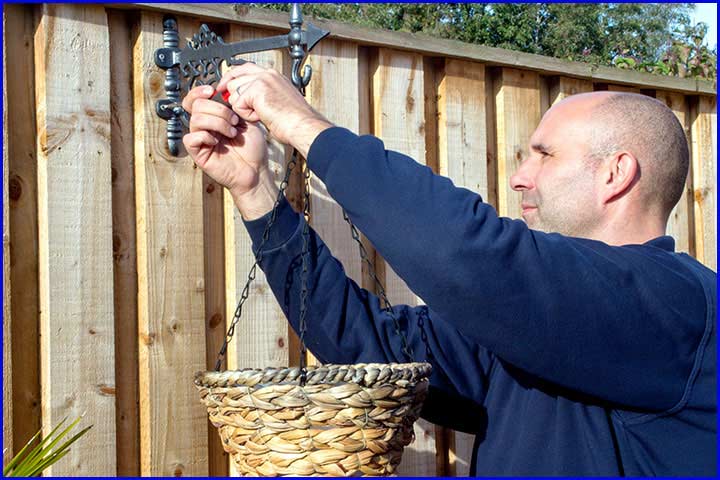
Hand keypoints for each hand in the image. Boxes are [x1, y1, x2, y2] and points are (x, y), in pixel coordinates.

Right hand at [181, 85, 268, 200]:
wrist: (257, 170)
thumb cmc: (253, 148)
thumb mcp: (247, 120)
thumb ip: (233, 106)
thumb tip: (223, 92)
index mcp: (213, 116)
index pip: (196, 98)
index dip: (200, 91)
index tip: (213, 90)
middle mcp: (205, 126)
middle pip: (196, 105)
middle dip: (219, 110)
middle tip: (235, 121)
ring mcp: (200, 139)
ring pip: (195, 119)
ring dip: (218, 123)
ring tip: (232, 132)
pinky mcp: (198, 153)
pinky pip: (190, 138)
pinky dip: (206, 136)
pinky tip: (218, 142)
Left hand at [217, 62, 332, 156]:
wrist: (303, 126)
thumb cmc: (295, 120)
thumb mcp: (277, 100)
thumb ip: (261, 94)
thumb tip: (244, 97)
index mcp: (273, 75)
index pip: (244, 68)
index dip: (231, 78)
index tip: (224, 88)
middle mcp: (267, 74)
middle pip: (234, 78)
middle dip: (234, 96)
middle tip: (246, 109)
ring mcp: (262, 80)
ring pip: (234, 91)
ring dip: (243, 107)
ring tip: (261, 114)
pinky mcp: (256, 90)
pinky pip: (238, 104)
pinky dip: (247, 115)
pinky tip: (261, 117)